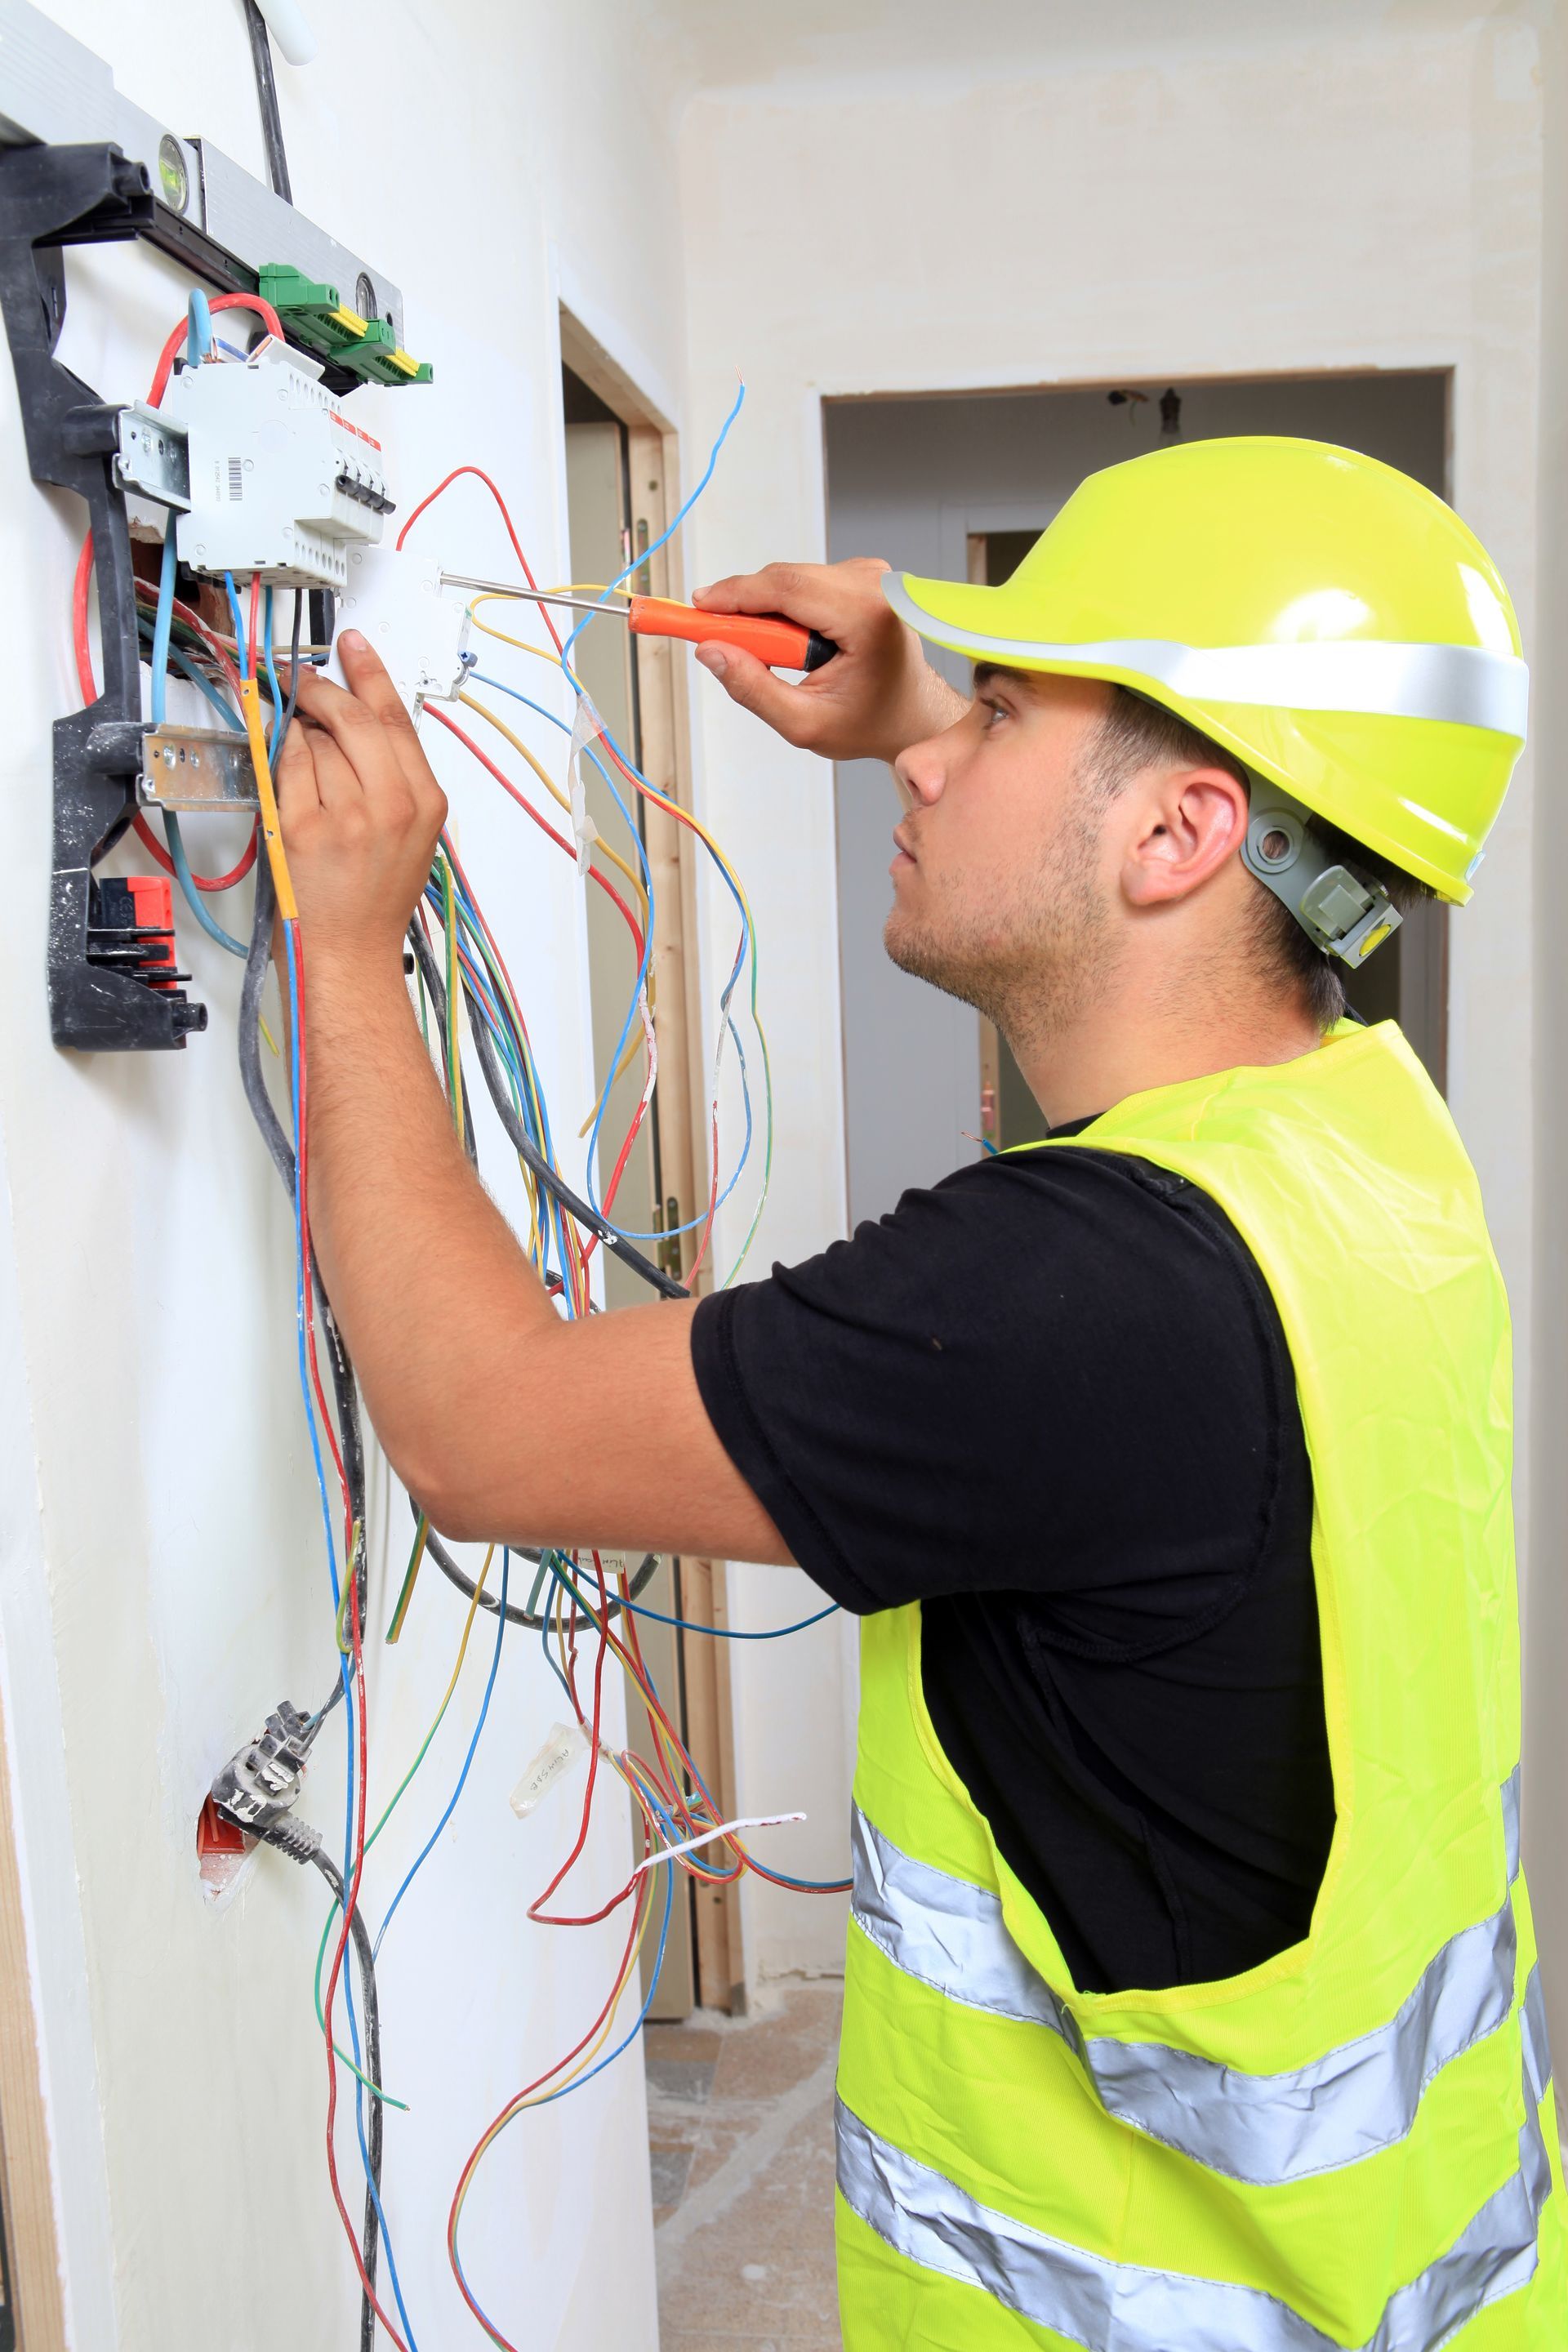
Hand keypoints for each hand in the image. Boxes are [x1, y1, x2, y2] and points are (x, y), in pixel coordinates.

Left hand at [274, 632, 446, 970]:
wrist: (349, 953)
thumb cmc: (376, 900)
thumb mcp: (411, 833)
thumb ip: (394, 776)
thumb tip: (359, 719)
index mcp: (424, 801)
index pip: (396, 718)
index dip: (371, 673)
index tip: (354, 645)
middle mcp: (390, 805)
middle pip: (354, 718)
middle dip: (324, 692)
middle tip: (305, 683)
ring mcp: (346, 816)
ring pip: (316, 740)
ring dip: (302, 737)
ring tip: (304, 762)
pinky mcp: (304, 827)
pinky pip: (288, 767)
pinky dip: (283, 762)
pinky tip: (290, 778)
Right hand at [690, 557, 966, 764]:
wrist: (912, 715)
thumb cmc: (870, 722)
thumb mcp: (804, 723)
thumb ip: (753, 689)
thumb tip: (710, 652)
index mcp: (869, 617)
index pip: (786, 588)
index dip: (735, 595)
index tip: (697, 607)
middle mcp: (875, 586)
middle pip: (785, 577)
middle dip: (743, 605)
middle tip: (712, 635)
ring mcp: (871, 576)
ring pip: (792, 578)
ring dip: (767, 610)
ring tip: (771, 655)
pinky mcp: (862, 576)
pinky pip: (805, 581)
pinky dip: (786, 607)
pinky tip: (792, 642)